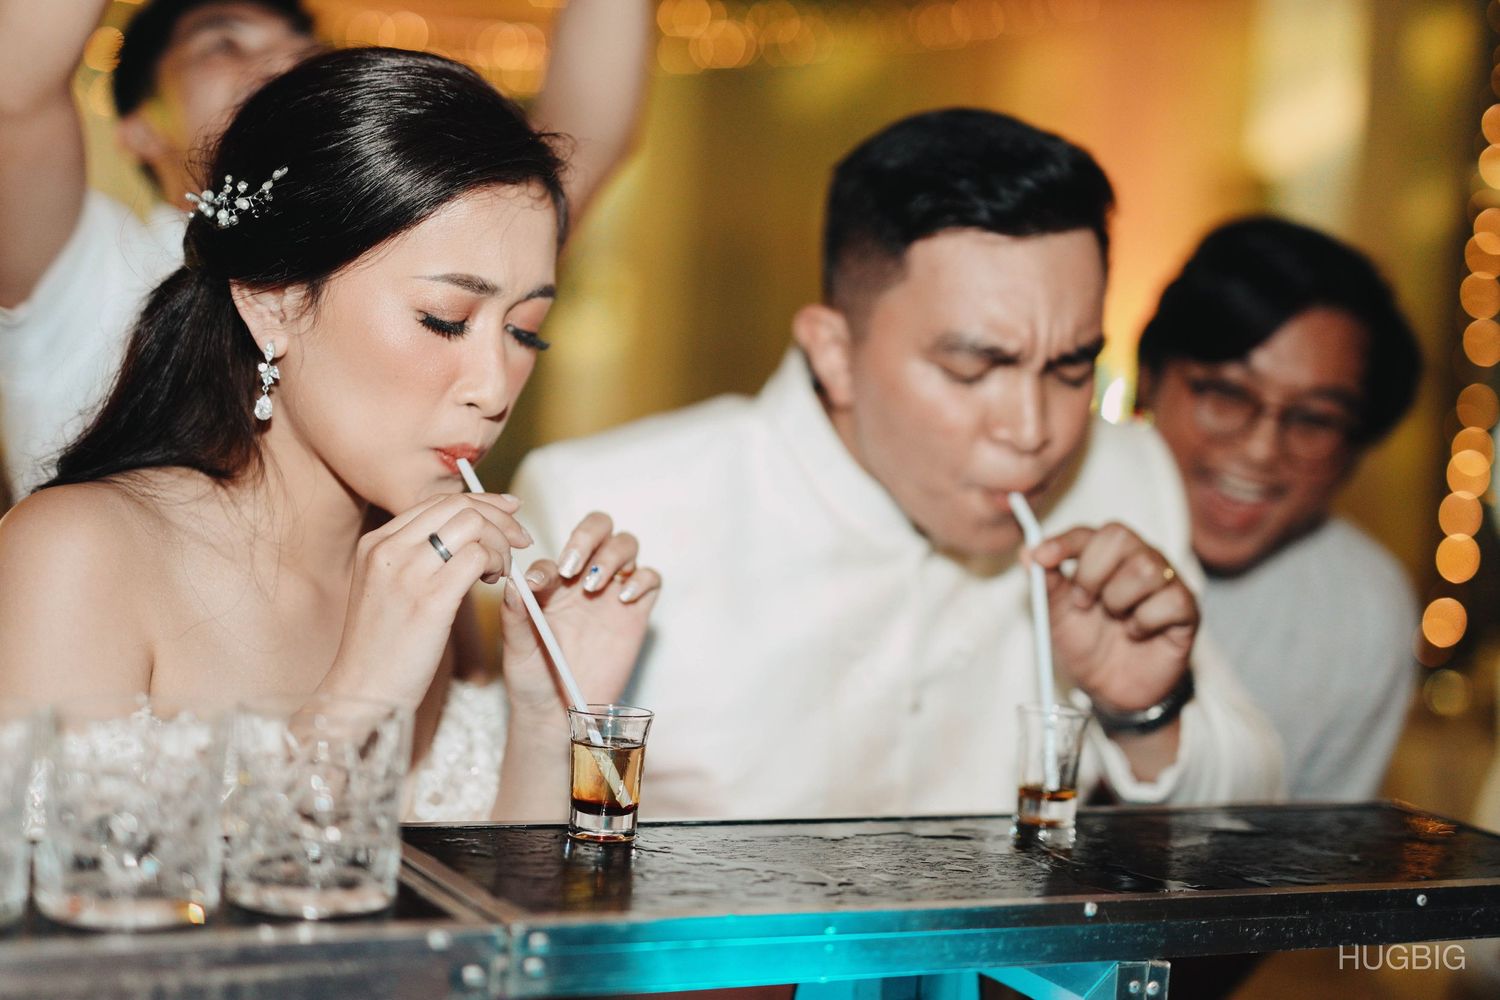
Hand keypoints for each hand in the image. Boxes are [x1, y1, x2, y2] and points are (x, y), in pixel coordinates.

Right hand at [324, 492, 531, 706]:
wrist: (361, 691)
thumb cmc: (383, 647)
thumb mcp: (387, 588)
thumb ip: (417, 557)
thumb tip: (468, 533)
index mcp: (375, 543)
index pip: (438, 502)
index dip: (481, 502)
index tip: (508, 512)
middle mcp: (388, 550)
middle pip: (459, 506)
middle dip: (500, 518)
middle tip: (520, 540)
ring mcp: (407, 573)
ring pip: (473, 525)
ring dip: (500, 544)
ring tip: (499, 571)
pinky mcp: (430, 600)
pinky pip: (478, 557)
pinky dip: (496, 564)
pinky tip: (493, 584)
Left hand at [500, 511, 660, 720]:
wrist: (559, 714)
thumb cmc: (531, 679)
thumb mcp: (516, 648)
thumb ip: (515, 615)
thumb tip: (513, 583)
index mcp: (551, 583)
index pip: (553, 554)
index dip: (546, 564)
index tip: (537, 585)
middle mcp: (583, 580)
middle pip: (599, 528)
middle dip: (587, 536)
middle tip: (573, 567)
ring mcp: (612, 593)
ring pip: (626, 545)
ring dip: (611, 555)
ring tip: (593, 585)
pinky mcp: (636, 612)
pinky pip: (651, 578)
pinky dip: (641, 579)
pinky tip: (622, 598)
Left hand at [1029, 522, 1196, 713]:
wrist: (1111, 689)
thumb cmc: (1086, 644)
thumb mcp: (1056, 614)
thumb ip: (1046, 582)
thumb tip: (1028, 553)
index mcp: (1104, 556)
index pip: (1088, 533)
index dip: (1064, 541)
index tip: (1041, 557)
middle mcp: (1138, 559)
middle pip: (1120, 537)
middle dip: (1092, 573)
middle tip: (1083, 602)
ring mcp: (1166, 580)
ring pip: (1146, 567)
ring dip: (1118, 599)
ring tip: (1114, 619)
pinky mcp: (1186, 608)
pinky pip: (1170, 599)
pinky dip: (1144, 621)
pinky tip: (1136, 633)